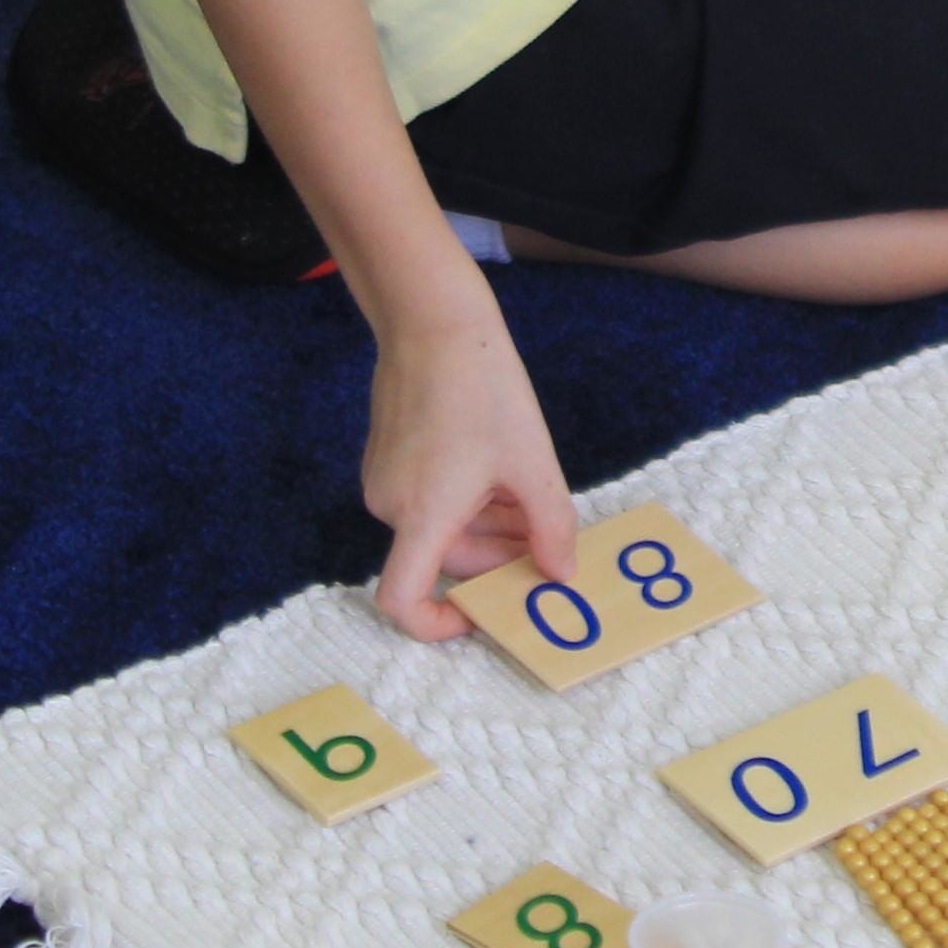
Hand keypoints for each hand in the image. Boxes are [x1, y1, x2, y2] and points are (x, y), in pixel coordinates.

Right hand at [361, 305, 575, 637]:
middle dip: (499, 557)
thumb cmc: (484, 390)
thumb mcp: (532, 463)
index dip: (436, 625)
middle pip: (445, 559)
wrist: (434, 321)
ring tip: (534, 498)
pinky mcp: (388, 458)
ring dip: (491, 527)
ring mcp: (385, 480)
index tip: (482, 615)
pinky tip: (506, 473)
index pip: (402, 601)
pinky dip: (470, 502)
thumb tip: (562, 577)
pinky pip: (431, 501)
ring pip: (443, 529)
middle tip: (548, 541)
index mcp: (421, 515)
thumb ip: (551, 528)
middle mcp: (391, 506)